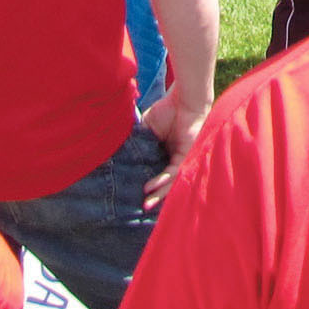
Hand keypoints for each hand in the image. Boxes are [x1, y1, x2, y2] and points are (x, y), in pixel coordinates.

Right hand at [138, 88, 208, 208]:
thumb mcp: (146, 127)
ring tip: (146, 205)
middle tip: (140, 210)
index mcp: (164, 153)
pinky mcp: (187, 156)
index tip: (131, 195)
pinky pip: (174, 172)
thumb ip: (138, 140)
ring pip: (170, 182)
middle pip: (164, 183)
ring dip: (159, 194)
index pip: (154, 173)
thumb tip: (121, 150)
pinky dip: (163, 181)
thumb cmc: (167, 109)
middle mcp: (173, 159)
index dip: (145, 184)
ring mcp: (181, 159)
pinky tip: (152, 187)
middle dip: (154, 197)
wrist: (184, 98)